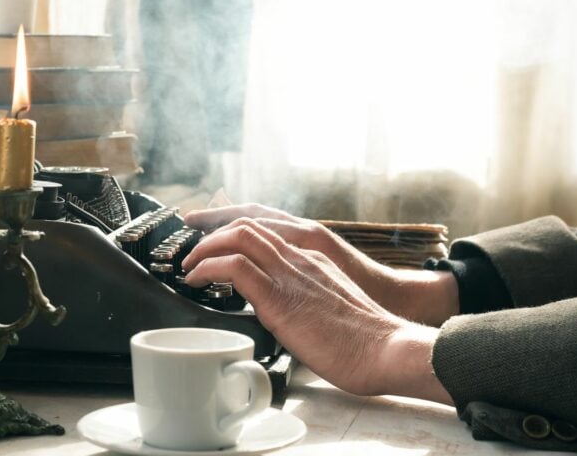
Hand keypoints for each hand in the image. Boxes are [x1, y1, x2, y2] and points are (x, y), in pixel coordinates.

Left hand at [181, 217, 452, 403]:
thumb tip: (281, 317)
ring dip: (204, 247)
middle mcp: (300, 260)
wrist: (388, 350)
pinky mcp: (280, 297)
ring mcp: (290, 275)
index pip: (266, 233)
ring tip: (189, 265)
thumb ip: (305, 303)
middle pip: (247, 225)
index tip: (213, 244)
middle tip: (192, 249)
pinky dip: (207, 268)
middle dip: (212, 231)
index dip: (234, 234)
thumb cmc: (364, 344)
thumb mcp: (330, 310)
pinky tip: (196, 280)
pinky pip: (234, 267)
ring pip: (238, 236)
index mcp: (312, 262)